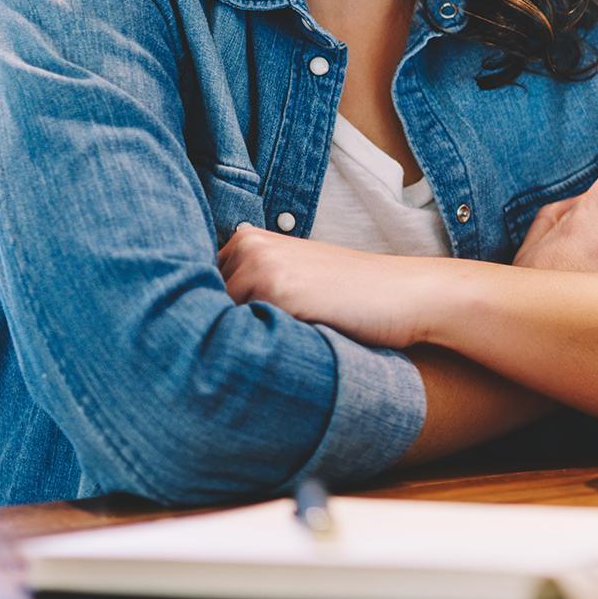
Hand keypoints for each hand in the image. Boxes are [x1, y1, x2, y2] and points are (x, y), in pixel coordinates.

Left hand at [218, 223, 438, 349]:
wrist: (403, 294)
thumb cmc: (351, 293)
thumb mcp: (297, 274)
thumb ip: (252, 283)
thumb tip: (194, 321)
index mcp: (249, 239)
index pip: (196, 288)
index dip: (204, 318)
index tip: (217, 338)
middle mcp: (249, 247)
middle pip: (197, 305)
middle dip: (209, 333)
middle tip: (237, 354)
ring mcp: (262, 267)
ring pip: (214, 323)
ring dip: (228, 346)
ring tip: (262, 358)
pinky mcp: (278, 292)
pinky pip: (242, 334)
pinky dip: (252, 352)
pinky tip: (277, 359)